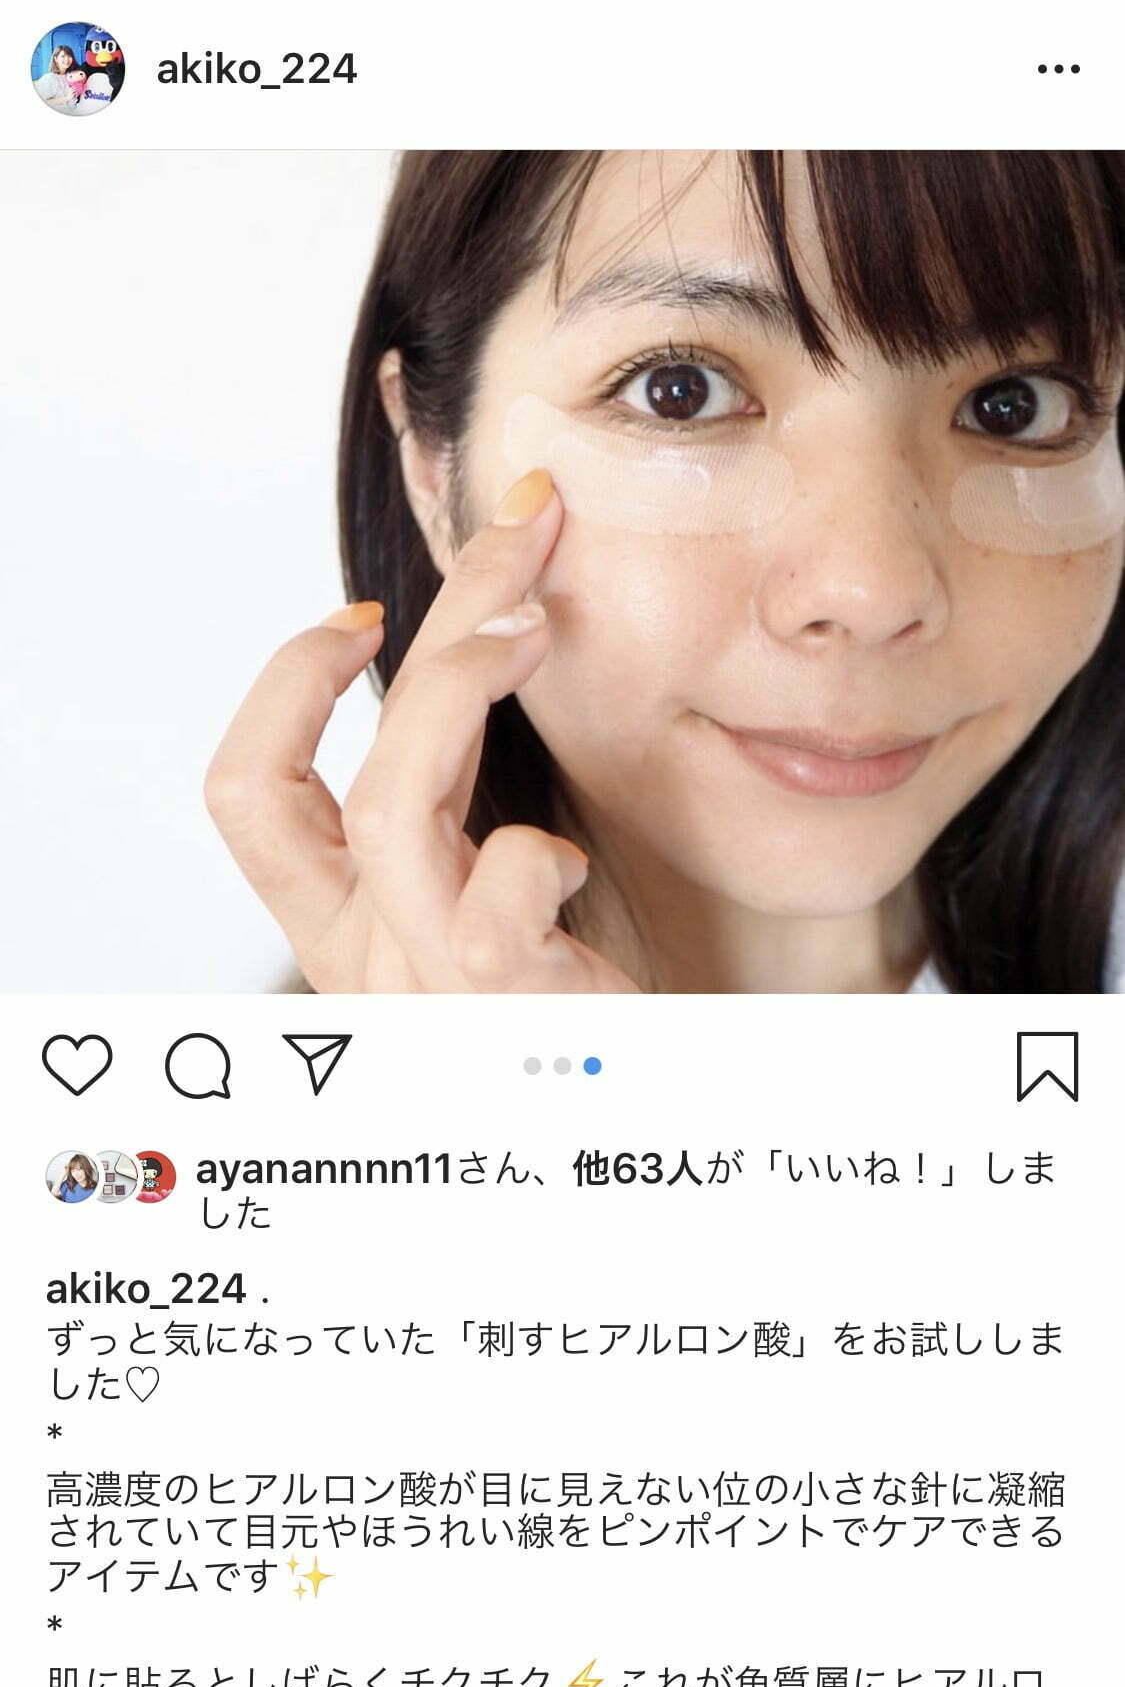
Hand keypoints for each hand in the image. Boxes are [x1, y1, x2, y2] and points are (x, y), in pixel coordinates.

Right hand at [206, 470, 638, 992]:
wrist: (640, 1150)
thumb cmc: (575, 1028)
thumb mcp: (493, 910)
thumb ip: (463, 815)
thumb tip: (481, 648)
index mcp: (347, 932)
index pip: (247, 798)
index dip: (284, 690)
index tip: (364, 616)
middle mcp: (364, 965)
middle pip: (317, 780)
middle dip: (423, 631)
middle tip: (520, 537)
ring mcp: (426, 995)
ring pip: (390, 813)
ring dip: (456, 694)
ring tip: (531, 629)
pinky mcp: (506, 1013)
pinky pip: (494, 903)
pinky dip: (533, 855)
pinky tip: (571, 869)